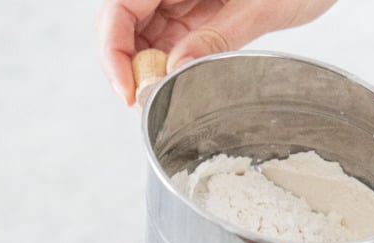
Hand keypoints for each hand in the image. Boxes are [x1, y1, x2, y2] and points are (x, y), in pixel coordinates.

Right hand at [98, 0, 335, 104]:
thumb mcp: (260, 6)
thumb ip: (216, 36)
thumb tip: (174, 70)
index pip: (121, 7)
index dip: (113, 51)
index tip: (128, 91)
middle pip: (125, 21)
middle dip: (128, 64)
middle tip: (142, 103)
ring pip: (144, 31)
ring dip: (146, 67)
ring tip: (160, 97)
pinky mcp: (197, 7)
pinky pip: (169, 35)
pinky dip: (167, 63)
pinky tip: (175, 82)